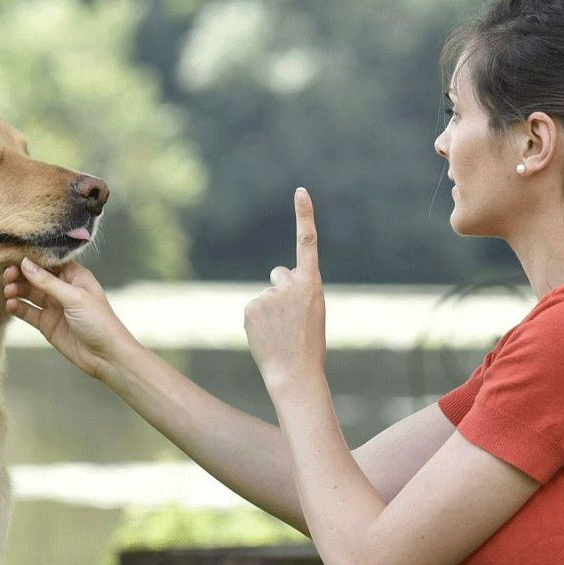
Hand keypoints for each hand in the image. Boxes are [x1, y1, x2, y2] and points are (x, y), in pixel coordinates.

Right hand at [3, 259, 137, 381]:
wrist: (106, 356)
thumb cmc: (99, 322)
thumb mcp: (74, 298)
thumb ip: (48, 282)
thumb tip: (25, 263)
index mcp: (75, 276)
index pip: (49, 261)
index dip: (32, 258)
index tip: (13, 255)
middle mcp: (63, 289)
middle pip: (36, 276)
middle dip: (20, 274)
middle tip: (7, 275)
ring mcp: (54, 306)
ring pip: (29, 293)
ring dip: (17, 290)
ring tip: (8, 291)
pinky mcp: (46, 323)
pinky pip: (28, 312)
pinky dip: (17, 307)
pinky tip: (10, 305)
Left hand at [244, 188, 326, 393]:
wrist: (294, 372)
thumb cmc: (309, 344)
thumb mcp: (312, 311)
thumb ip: (297, 290)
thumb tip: (275, 280)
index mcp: (312, 284)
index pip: (307, 242)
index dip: (304, 215)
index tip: (300, 192)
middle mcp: (289, 284)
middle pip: (279, 274)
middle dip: (281, 290)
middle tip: (290, 317)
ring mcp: (268, 295)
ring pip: (266, 294)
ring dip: (270, 309)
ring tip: (280, 332)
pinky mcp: (251, 307)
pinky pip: (253, 307)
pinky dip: (258, 320)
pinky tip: (267, 335)